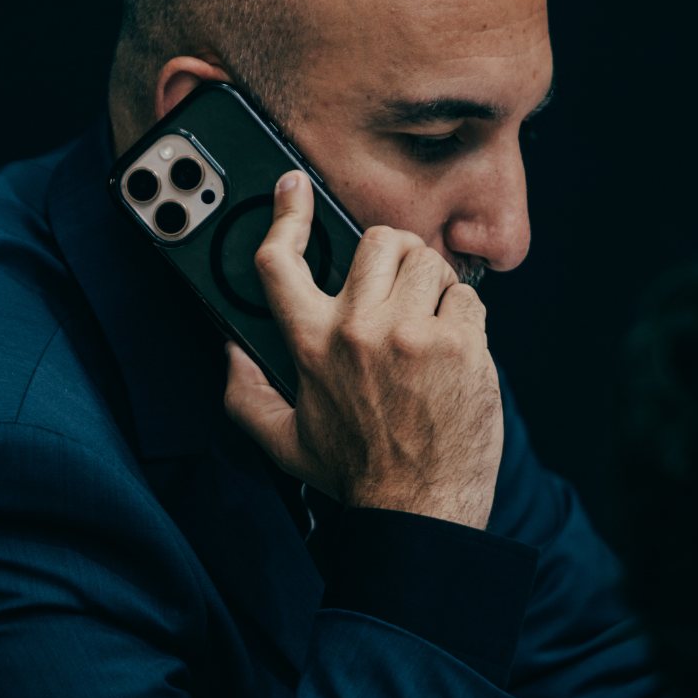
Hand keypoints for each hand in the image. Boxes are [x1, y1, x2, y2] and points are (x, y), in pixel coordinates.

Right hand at [224, 171, 502, 528]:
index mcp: (310, 345)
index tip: (293, 188)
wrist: (418, 509)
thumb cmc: (356, 474)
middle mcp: (357, 330)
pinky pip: (467, 294)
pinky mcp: (460, 344)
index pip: (283, 262)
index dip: (286, 215)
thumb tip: (230, 351)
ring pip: (426, 259)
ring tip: (427, 323)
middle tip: (399, 291)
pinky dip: (466, 316)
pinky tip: (454, 351)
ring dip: (431, 283)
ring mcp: (411, 334)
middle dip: (392, 257)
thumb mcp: (282, 439)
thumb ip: (244, 392)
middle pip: (376, 240)